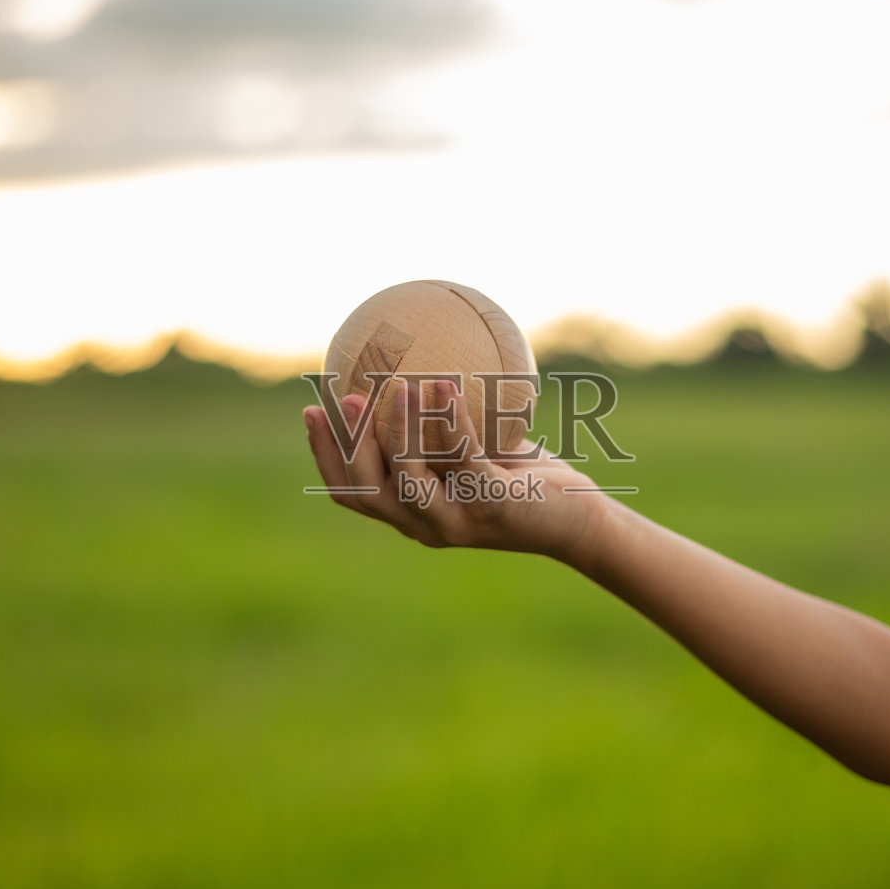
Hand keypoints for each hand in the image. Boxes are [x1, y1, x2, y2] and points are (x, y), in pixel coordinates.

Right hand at [302, 379, 605, 560]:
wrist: (578, 518)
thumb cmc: (525, 479)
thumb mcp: (476, 449)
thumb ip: (442, 427)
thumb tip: (416, 363)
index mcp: (411, 514)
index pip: (352, 493)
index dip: (325, 455)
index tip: (311, 410)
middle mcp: (425, 525)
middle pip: (365, 489)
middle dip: (347, 443)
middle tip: (343, 395)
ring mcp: (455, 521)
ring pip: (406, 477)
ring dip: (396, 428)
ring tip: (396, 385)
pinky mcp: (491, 506)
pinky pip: (461, 458)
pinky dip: (449, 419)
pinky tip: (445, 385)